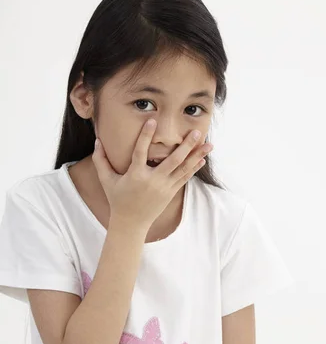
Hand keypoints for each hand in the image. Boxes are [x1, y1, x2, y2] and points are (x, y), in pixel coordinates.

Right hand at [91, 119, 212, 229]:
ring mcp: (164, 187)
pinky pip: (184, 178)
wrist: (131, 223)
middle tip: (196, 132)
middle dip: (186, 146)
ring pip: (183, 169)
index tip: (153, 121)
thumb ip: (100, 160)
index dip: (146, 136)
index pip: (141, 152)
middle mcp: (153, 181)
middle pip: (173, 161)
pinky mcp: (170, 192)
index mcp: (136, 175)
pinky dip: (194, 168)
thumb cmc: (117, 199)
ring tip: (209, 144)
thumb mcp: (107, 180)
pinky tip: (202, 159)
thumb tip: (96, 140)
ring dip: (197, 156)